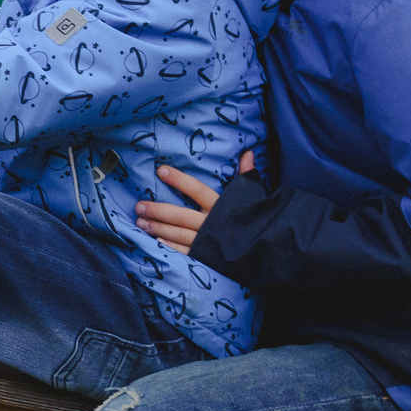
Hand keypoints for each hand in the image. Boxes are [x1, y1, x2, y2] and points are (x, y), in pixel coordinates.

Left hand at [136, 152, 253, 251]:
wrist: (271, 248)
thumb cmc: (260, 219)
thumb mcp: (254, 196)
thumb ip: (247, 174)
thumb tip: (248, 152)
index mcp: (223, 206)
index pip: (197, 189)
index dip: (179, 180)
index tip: (161, 171)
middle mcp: (212, 224)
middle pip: (181, 215)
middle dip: (158, 210)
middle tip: (139, 206)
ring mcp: (208, 242)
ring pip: (179, 234)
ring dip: (158, 228)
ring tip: (140, 222)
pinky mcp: (207, 257)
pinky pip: (185, 253)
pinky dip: (170, 247)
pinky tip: (156, 241)